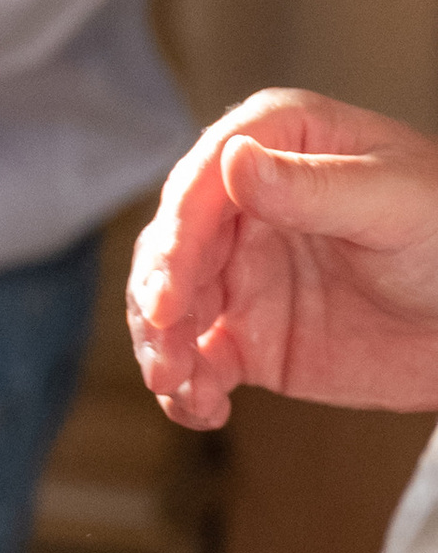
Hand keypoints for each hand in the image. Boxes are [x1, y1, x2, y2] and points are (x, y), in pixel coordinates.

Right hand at [127, 86, 437, 427]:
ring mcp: (244, 272)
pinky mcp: (251, 335)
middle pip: (172, 247)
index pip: (202, 182)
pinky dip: (187, 387)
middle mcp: (245, 205)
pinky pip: (200, 360)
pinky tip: (201, 407)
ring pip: (172, 308)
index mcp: (278, 145)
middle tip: (166, 346)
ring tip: (177, 384)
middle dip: (158, 301)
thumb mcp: (394, 201)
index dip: (176, 237)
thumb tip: (234, 160)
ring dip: (162, 347)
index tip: (168, 292)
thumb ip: (312, 187)